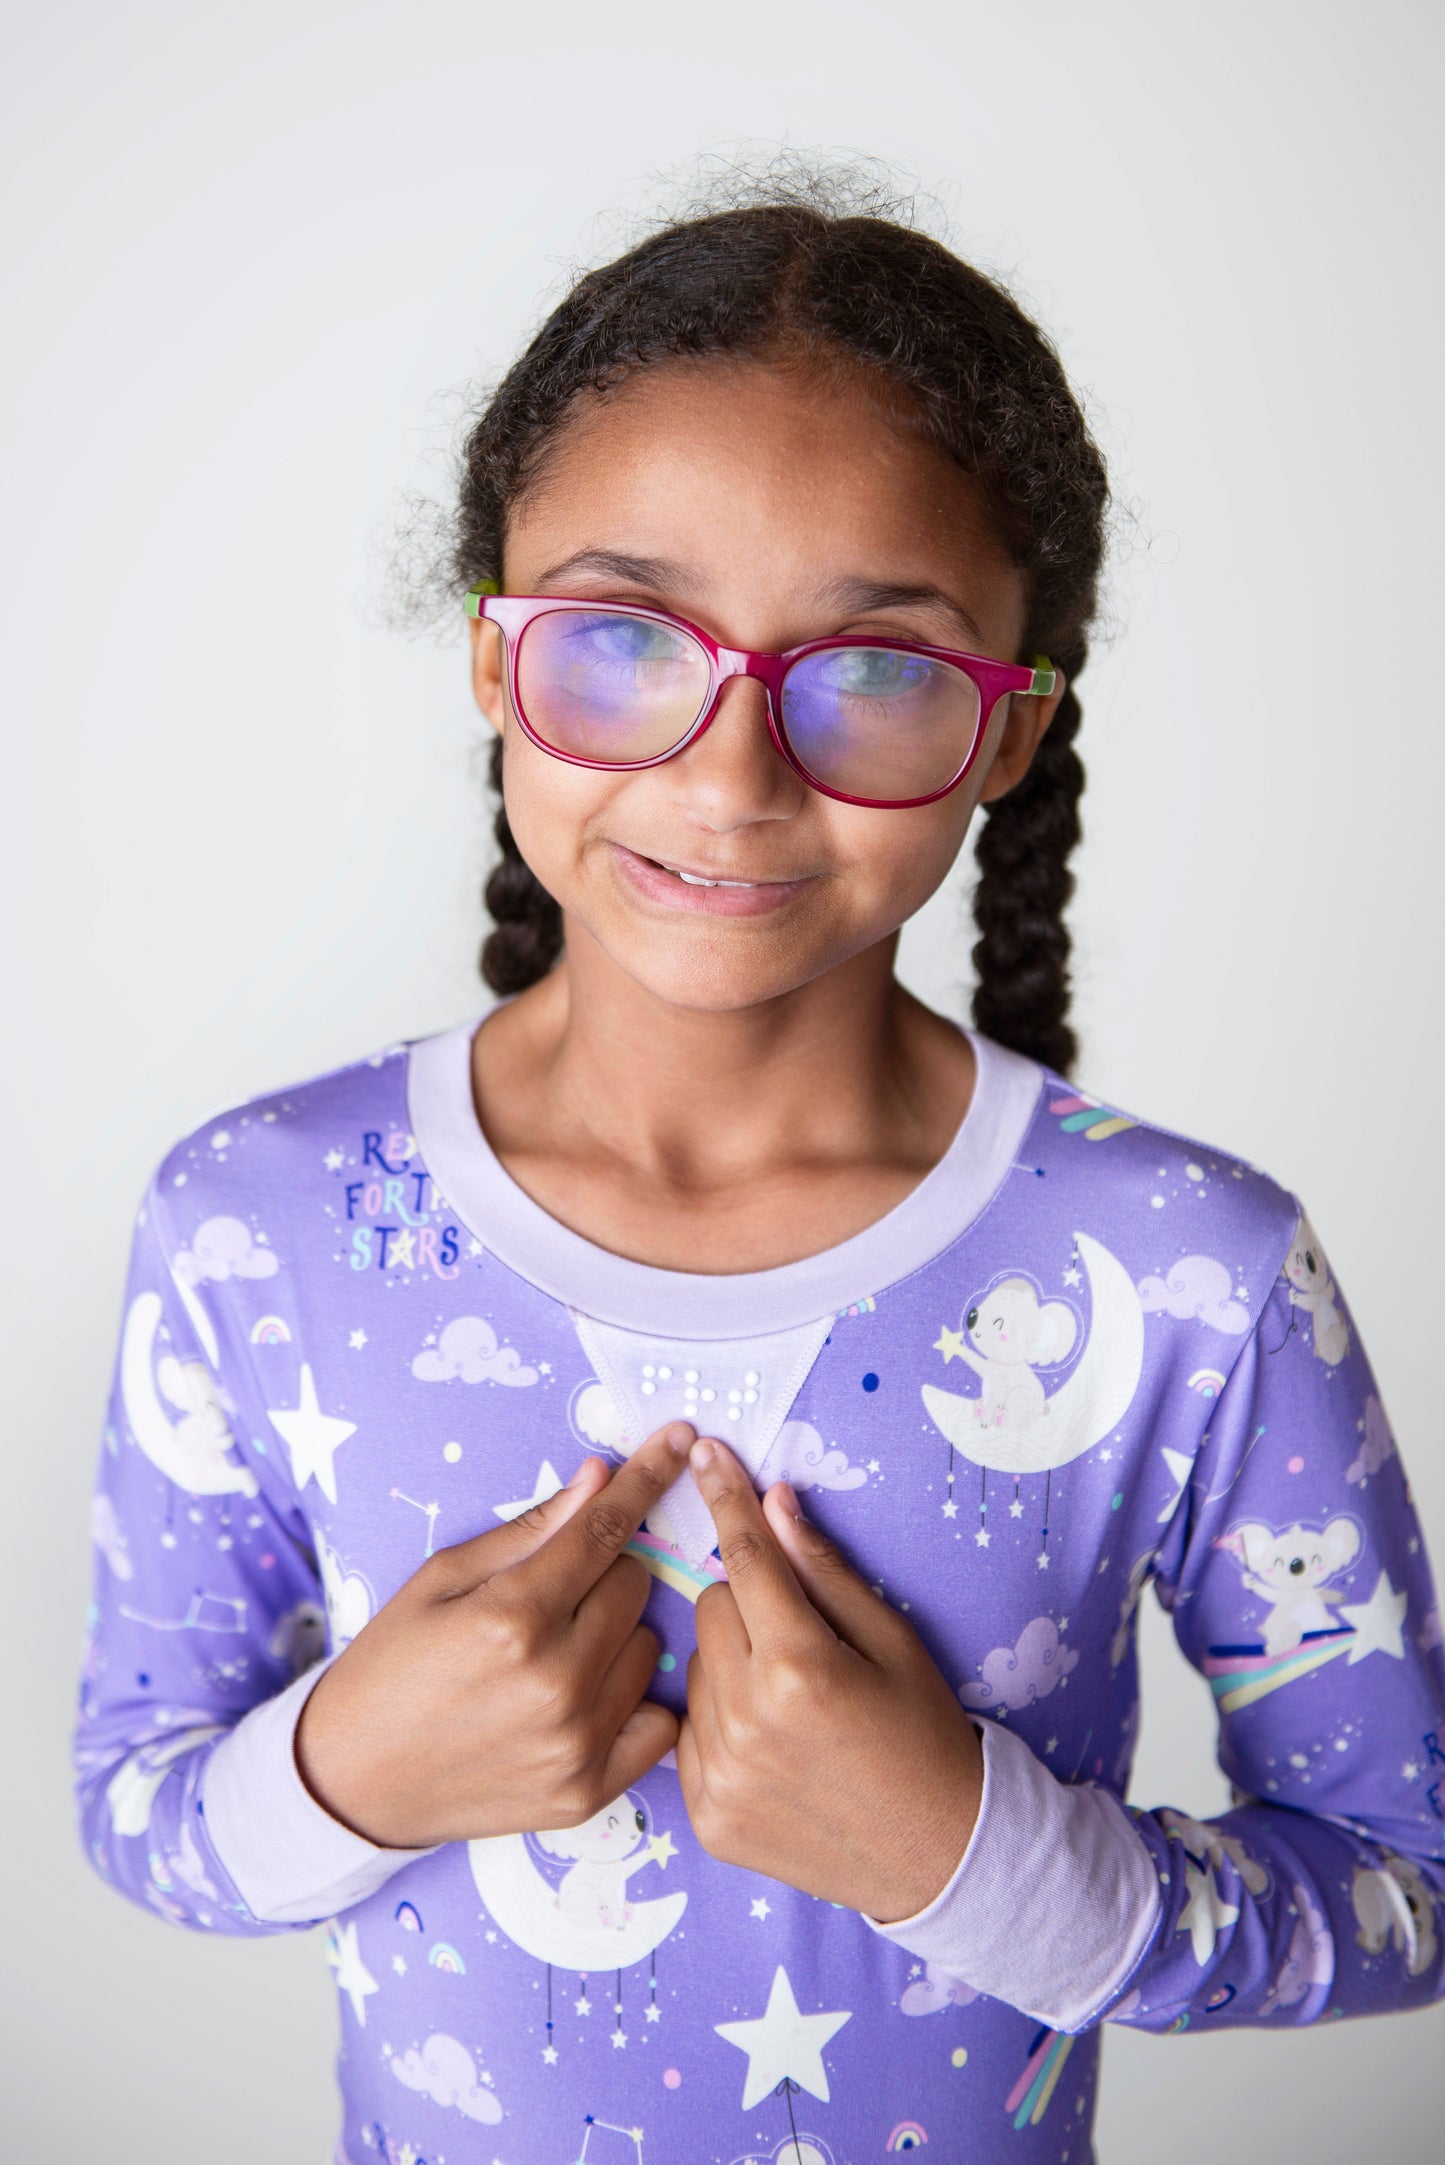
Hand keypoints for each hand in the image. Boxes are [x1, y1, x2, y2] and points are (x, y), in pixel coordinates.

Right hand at [293, 1422, 693, 1847]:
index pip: (605, 1528)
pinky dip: (633, 1703)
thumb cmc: (391, 1665)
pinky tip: (584, 1701)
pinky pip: (658, 1721)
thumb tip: (599, 1478)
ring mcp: (576, 1742)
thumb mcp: (440, 1579)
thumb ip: (529, 1530)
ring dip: (615, 1638)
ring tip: (554, 1655)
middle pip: (635, 1584)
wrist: (353, 1781)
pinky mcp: (588, 1790)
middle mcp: (554, 1680)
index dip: (646, 1477)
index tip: (680, 1439)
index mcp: (511, 1616)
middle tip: (551, 1596)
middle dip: (604, 1574)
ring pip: (648, 1648)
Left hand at [676, 1437, 982, 1923]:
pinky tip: (771, 1746)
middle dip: (747, 1607)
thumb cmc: (924, 1733)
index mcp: (800, 1668)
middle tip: (797, 1640)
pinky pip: (688, 1731)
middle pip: (710, 1608)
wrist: (938, 1856)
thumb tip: (776, 1502)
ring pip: (694, 1668)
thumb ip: (824, 1571)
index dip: (727, 1499)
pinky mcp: (706, 1815)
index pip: (747, 1558)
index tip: (704, 1451)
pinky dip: (720, 1725)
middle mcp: (748, 1721)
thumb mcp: (893, 1640)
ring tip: (789, 1703)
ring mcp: (721, 1776)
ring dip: (730, 1667)